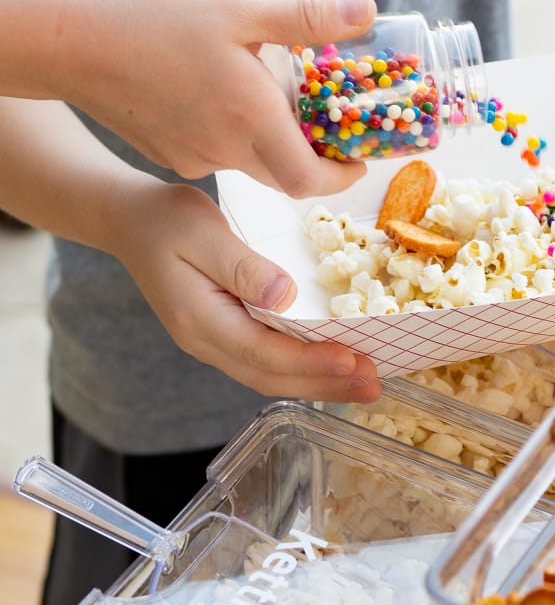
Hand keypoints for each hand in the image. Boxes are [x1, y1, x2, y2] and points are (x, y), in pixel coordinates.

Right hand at [52, 0, 375, 196]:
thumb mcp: (236, 8)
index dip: (341, 176)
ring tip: (272, 92)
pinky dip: (233, 133)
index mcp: (249, 117)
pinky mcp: (168, 153)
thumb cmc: (150, 17)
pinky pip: (216, 153)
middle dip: (313, 157)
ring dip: (271, 139)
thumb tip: (366, 10)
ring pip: (250, 161)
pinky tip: (219, 91)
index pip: (308, 179)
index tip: (358, 157)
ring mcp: (193, 156)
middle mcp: (224, 149)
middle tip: (329, 124)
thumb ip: (305, 17)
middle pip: (284, 174)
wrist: (67, 40)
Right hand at [112, 181, 379, 402]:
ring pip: (271, 376)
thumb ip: (242, 266)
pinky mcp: (223, 335)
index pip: (264, 353)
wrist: (130, 223)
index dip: (310, 361)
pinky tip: (333, 366)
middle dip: (326, 383)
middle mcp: (206, 343)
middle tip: (375, 384)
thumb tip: (284, 296)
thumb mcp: (202, 232)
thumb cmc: (166, 220)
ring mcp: (213, 344)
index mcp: (200, 321)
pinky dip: (304, 369)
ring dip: (320, 382)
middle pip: (272, 377)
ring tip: (365, 384)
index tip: (352, 358)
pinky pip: (267, 363)